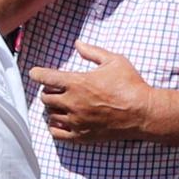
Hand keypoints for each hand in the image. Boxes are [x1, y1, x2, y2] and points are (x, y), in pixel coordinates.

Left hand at [31, 42, 159, 142]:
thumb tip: (78, 43)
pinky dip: (55, 127)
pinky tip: (60, 121)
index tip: (35, 73)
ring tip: (60, 105)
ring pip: (50, 115)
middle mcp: (72, 102)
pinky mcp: (82, 135)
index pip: (46, 77)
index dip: (37, 74)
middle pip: (45, 98)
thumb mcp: (114, 61)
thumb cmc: (130, 85)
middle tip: (56, 90)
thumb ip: (92, 51)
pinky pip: (57, 134)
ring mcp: (76, 121)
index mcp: (77, 83)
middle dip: (48, 92)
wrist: (143, 112)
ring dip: (53, 109)